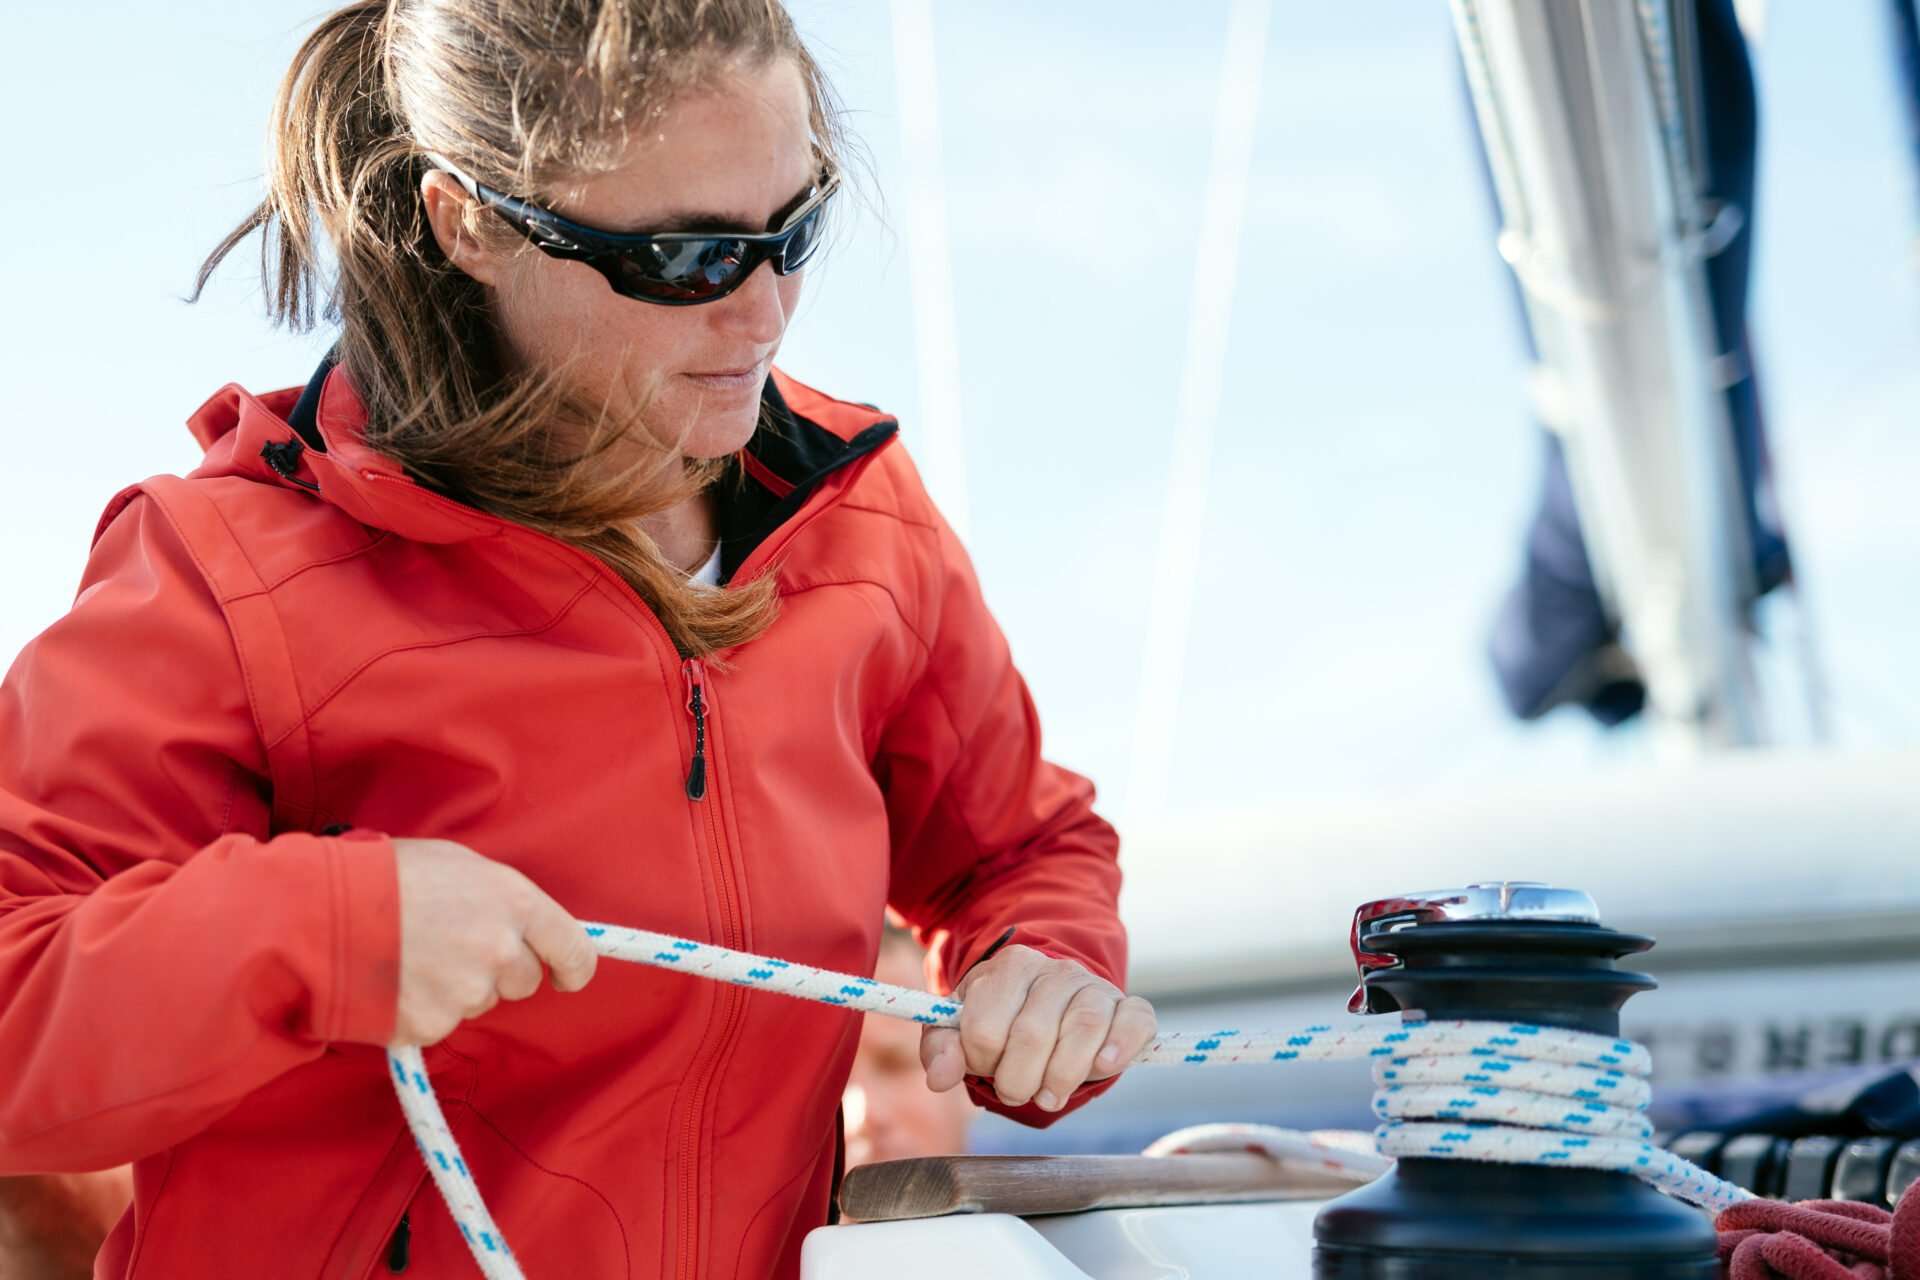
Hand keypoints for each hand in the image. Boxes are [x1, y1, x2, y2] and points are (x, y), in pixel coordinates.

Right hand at [389, 838, 597, 1045]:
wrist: (322, 914)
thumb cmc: (387, 876)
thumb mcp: (460, 865)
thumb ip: (499, 900)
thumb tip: (520, 927)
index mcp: (515, 904)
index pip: (573, 949)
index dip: (573, 967)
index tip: (566, 976)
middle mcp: (500, 952)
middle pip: (524, 980)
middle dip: (498, 970)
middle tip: (452, 946)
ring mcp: (466, 994)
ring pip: (479, 1002)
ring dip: (456, 988)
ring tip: (413, 956)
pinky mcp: (430, 1026)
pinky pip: (440, 1023)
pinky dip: (421, 1009)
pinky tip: (395, 981)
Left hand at [918, 944, 1155, 1111]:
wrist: (1050, 1000)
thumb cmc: (1002, 1019)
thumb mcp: (961, 1027)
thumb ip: (942, 1049)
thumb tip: (940, 1079)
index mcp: (1010, 967)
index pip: (986, 1027)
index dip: (980, 1061)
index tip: (985, 1065)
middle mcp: (1055, 970)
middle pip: (1033, 1034)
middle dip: (1018, 1080)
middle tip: (1015, 1090)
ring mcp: (1095, 987)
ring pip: (1083, 1029)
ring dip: (1062, 1077)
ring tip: (1049, 1095)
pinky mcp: (1127, 1007)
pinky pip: (1134, 1021)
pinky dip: (1121, 1046)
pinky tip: (1103, 1066)